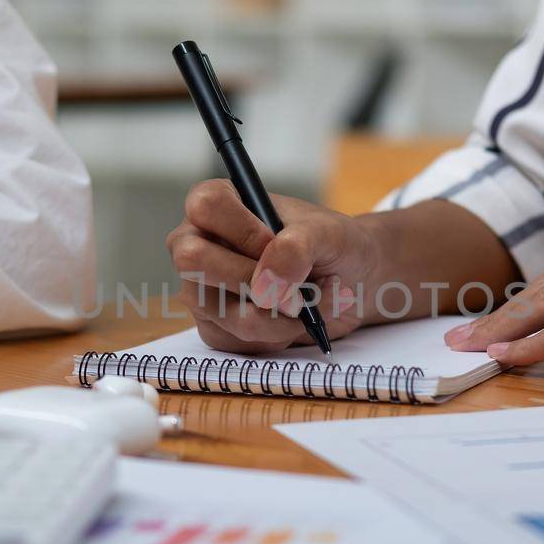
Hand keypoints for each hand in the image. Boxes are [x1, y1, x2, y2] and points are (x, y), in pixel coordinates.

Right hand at [165, 180, 380, 353]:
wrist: (350, 285)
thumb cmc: (334, 246)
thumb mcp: (328, 234)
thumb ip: (297, 247)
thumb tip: (265, 285)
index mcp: (222, 204)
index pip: (206, 205)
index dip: (242, 230)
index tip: (274, 243)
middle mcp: (201, 242)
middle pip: (193, 258)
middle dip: (250, 279)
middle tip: (292, 286)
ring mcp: (201, 287)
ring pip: (216, 308)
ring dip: (271, 315)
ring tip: (302, 305)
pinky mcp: (214, 326)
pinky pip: (230, 339)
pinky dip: (271, 336)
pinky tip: (289, 321)